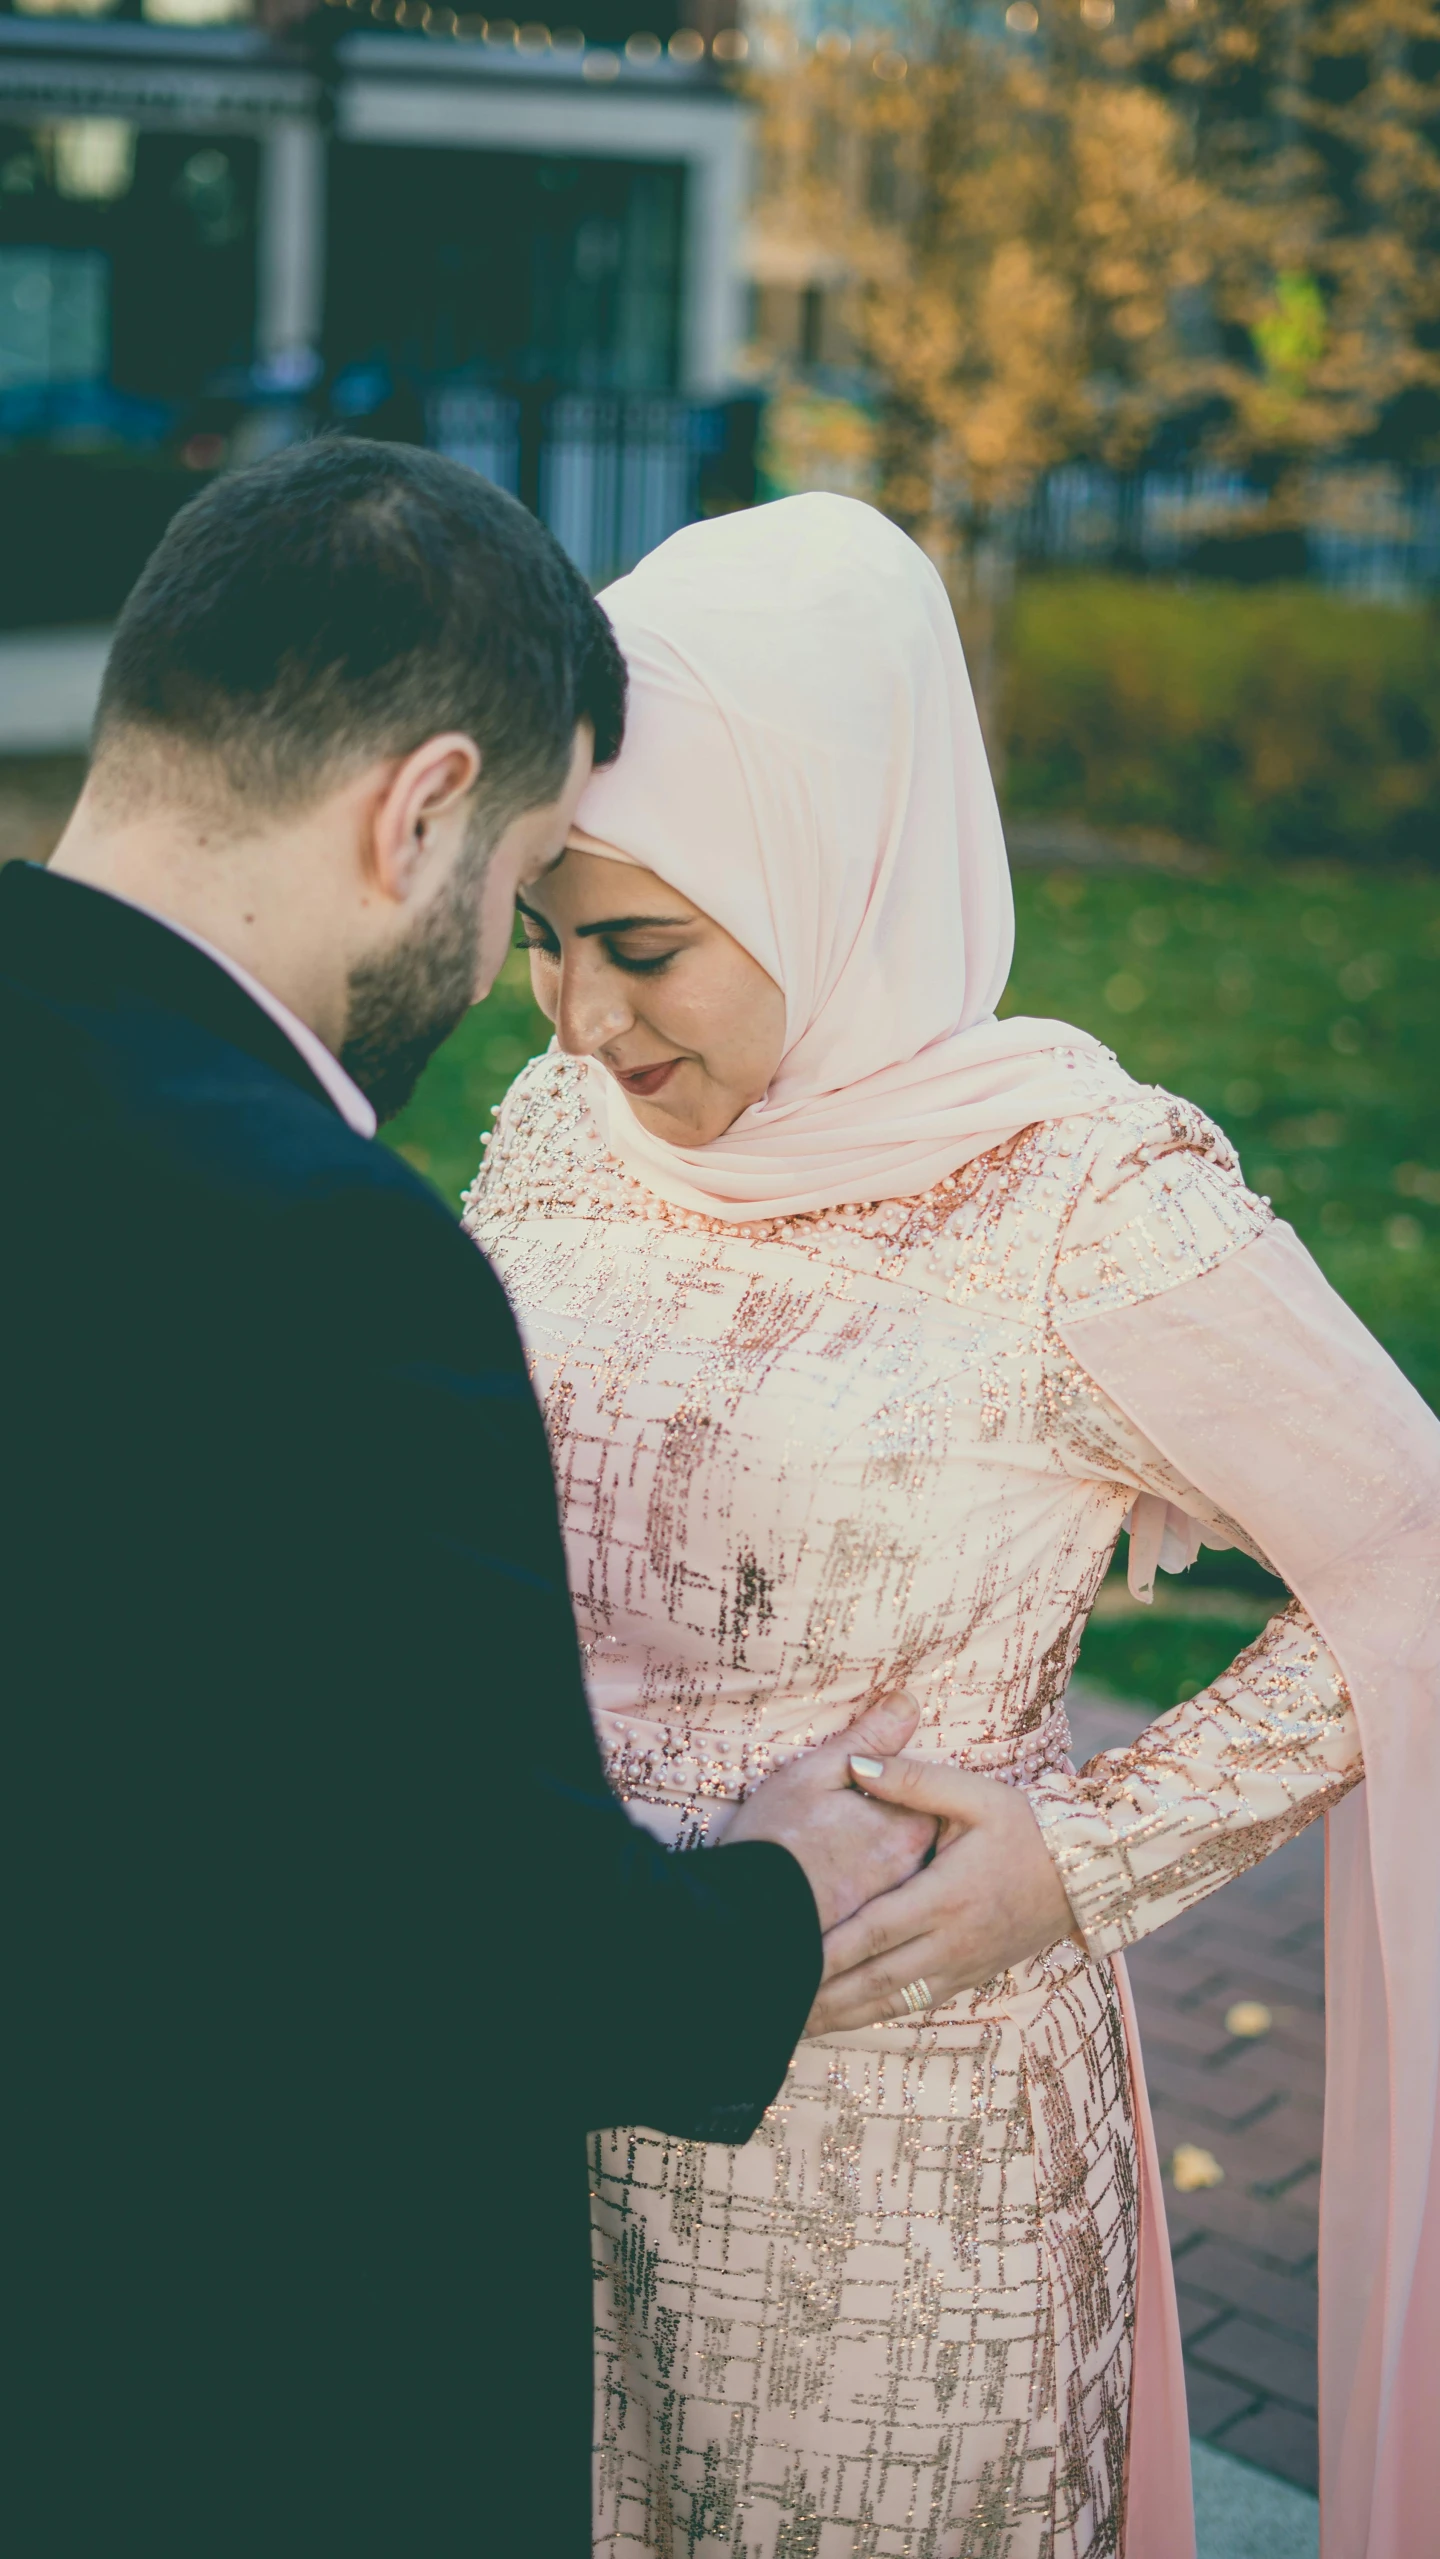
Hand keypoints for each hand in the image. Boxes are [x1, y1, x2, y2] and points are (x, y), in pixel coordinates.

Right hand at [720, 1695, 938, 1934]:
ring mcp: (893, 1914)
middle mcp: (911, 1875)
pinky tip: (840, 1899)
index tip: (882, 1790)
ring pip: (906, 1883)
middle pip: (923, 1844)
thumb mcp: (816, 1774)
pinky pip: (883, 1918)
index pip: (933, 1801)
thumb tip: (908, 1703)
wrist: (744, 1920)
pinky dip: (871, 1906)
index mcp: (907, 1829)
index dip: (909, 1792)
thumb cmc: (776, 1839)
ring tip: (850, 1863)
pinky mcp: (871, 1945)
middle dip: (903, 1833)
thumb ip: (868, 1740)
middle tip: (863, 1826)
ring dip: (888, 1872)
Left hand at [805, 1755, 1078, 2034]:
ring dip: (841, 2015)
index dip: (828, 1947)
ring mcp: (961, 1965)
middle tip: (770, 2006)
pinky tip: (841, 2020)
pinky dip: (873, 2015)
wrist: (1084, 1872)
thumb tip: (856, 1763)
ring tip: (793, 2023)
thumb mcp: (975, 1794)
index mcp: (948, 1895)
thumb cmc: (1026, 1828)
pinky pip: (914, 2005)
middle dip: (822, 1995)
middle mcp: (952, 1940)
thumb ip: (913, 1780)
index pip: (876, 1928)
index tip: (785, 1954)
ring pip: (891, 2002)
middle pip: (874, 1978)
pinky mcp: (969, 1977)